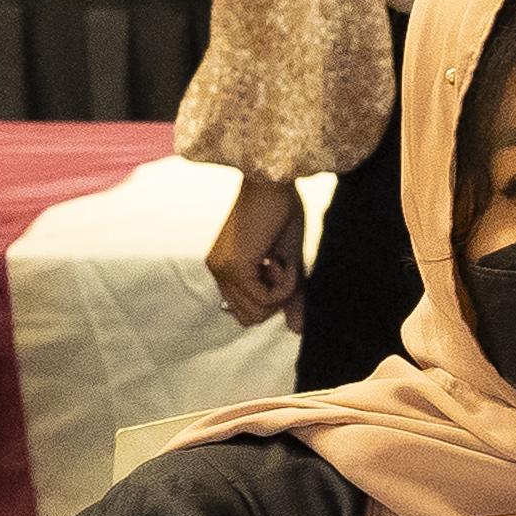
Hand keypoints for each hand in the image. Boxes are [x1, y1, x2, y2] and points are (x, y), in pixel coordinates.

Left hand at [207, 172, 303, 323]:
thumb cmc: (281, 213)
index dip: (272, 301)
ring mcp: (223, 270)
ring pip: (258, 312)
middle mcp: (218, 271)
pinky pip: (266, 299)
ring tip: (280, 260)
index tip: (279, 270)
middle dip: (276, 301)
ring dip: (282, 292)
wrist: (273, 184)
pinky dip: (284, 285)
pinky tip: (281, 260)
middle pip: (251, 318)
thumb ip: (291, 296)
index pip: (247, 312)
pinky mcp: (234, 268)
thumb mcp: (289, 262)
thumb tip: (297, 331)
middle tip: (280, 267)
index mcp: (225, 268)